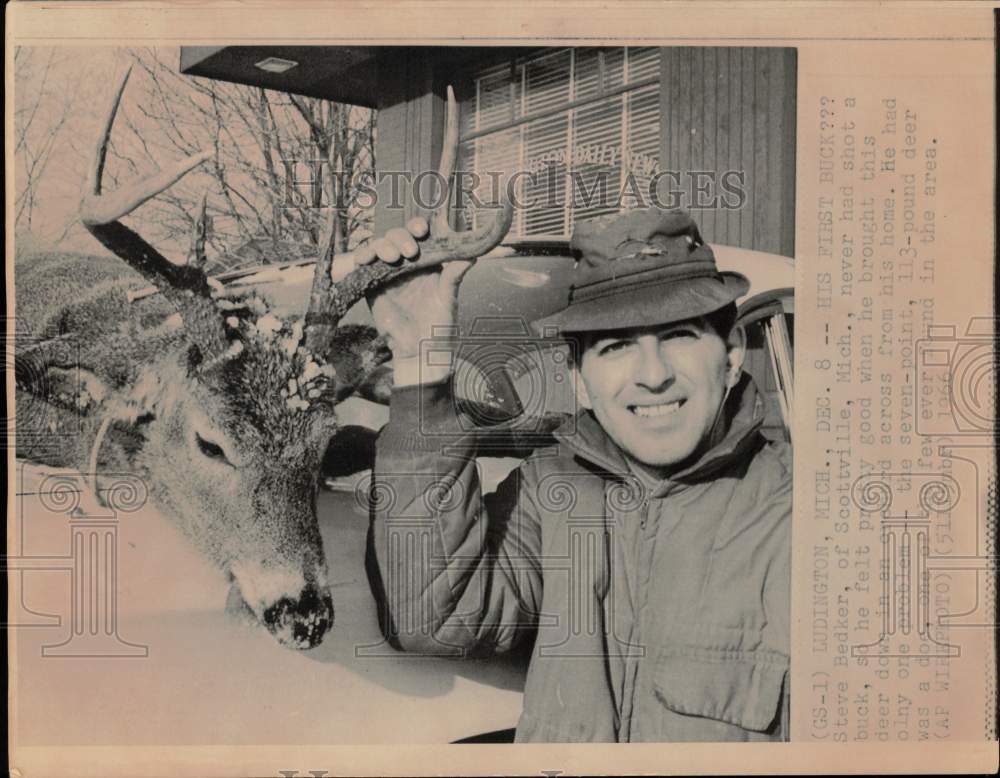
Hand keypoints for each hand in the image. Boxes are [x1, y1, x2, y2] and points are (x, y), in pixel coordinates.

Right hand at [330, 216, 473, 385]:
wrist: (419, 349)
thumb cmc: (439, 324)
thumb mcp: (448, 298)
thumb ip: (455, 275)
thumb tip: (473, 255)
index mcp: (426, 261)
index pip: (420, 235)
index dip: (418, 227)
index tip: (422, 230)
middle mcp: (406, 263)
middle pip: (397, 236)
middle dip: (400, 238)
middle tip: (410, 252)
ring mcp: (387, 272)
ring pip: (379, 247)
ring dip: (382, 246)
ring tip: (391, 258)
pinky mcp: (371, 284)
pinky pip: (363, 265)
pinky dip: (362, 257)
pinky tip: (365, 259)